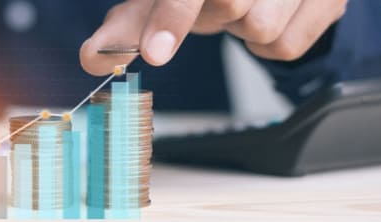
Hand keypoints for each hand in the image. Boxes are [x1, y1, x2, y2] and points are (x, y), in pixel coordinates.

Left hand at [80, 0, 347, 75]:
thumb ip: (128, 26)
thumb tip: (93, 57)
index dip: (172, 16)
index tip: (155, 53)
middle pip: (230, 6)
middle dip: (215, 15)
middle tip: (216, 3)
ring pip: (261, 29)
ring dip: (245, 30)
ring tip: (246, 5)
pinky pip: (287, 47)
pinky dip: (270, 45)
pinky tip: (271, 16)